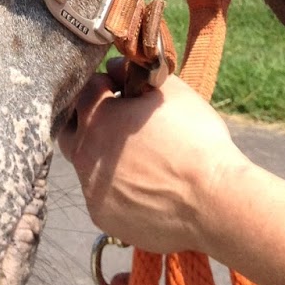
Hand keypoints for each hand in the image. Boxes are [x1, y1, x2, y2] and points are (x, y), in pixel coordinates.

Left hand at [57, 58, 251, 254]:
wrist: (213, 200)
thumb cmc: (196, 140)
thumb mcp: (172, 91)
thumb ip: (136, 73)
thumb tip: (115, 68)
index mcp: (96, 116)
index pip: (87, 89)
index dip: (107, 85)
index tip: (124, 91)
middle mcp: (84, 152)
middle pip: (70, 128)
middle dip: (88, 120)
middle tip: (118, 122)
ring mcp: (90, 188)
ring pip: (86, 165)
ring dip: (104, 157)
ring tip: (138, 159)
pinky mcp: (102, 216)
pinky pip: (102, 194)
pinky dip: (116, 187)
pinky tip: (143, 186)